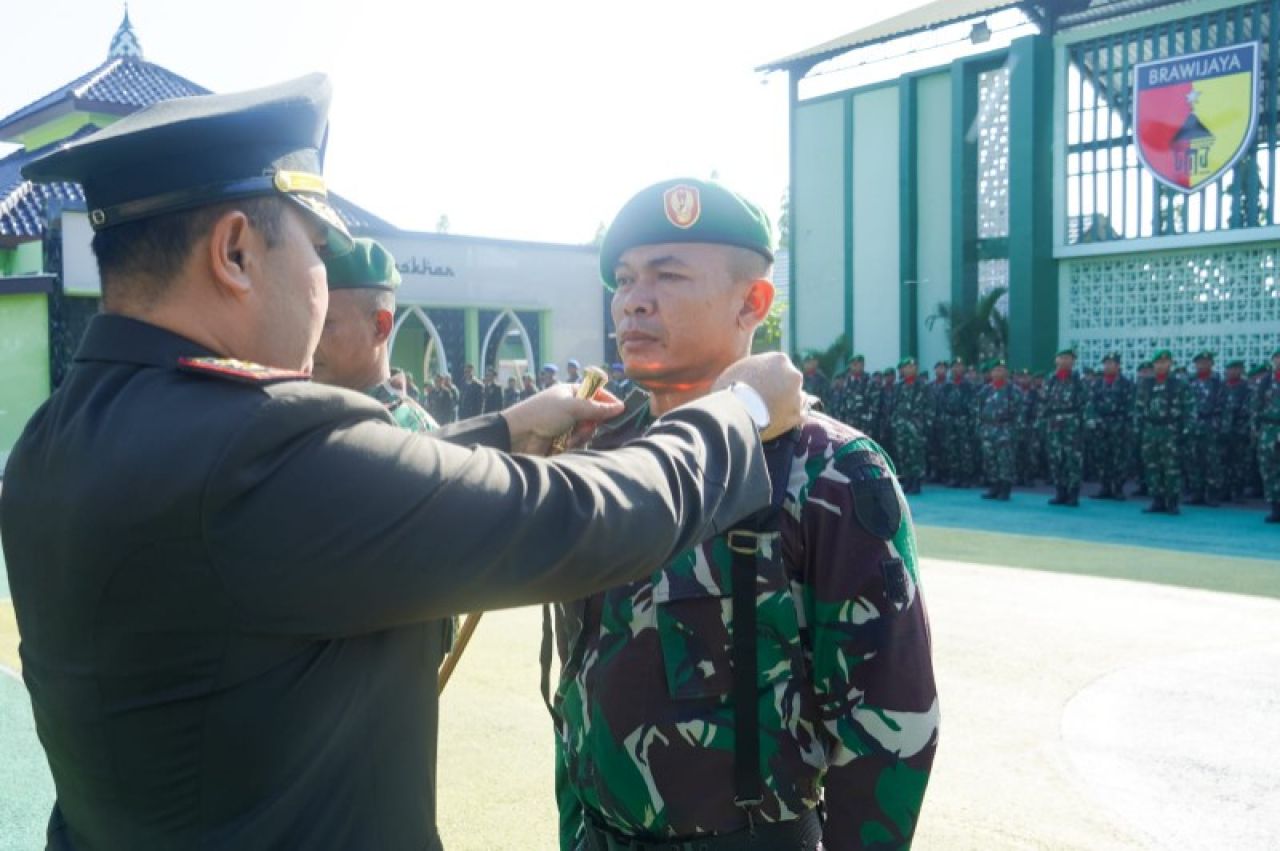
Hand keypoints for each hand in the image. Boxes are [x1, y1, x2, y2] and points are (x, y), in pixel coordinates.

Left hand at [501, 383, 622, 455]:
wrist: (518, 436)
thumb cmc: (542, 414)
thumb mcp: (572, 407)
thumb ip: (597, 408)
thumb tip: (620, 407)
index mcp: (570, 392)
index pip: (595, 392)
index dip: (607, 400)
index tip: (619, 409)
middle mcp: (569, 407)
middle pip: (594, 414)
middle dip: (591, 423)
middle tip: (584, 426)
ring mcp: (566, 424)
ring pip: (587, 431)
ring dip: (581, 435)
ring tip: (569, 438)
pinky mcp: (563, 440)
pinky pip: (578, 443)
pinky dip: (573, 444)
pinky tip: (563, 445)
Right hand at [711, 352, 803, 440]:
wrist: (737, 411)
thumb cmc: (731, 388)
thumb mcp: (737, 369)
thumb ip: (751, 369)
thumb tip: (747, 376)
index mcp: (779, 359)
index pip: (778, 365)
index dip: (768, 375)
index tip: (761, 383)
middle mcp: (793, 374)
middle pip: (790, 380)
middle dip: (782, 387)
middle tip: (767, 397)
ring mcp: (798, 396)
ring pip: (798, 396)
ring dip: (789, 401)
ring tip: (774, 410)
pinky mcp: (797, 415)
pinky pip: (800, 415)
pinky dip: (792, 417)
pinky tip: (781, 419)